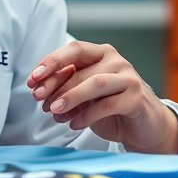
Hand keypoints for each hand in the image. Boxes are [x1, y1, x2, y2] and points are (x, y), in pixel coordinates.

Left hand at [26, 40, 177, 154]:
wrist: (144, 126)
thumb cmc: (111, 106)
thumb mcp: (86, 94)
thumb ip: (67, 86)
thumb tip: (38, 89)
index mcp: (101, 53)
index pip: (73, 50)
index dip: (51, 62)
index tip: (33, 79)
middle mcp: (116, 61)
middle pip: (81, 68)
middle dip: (55, 84)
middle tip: (39, 99)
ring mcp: (128, 78)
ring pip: (95, 83)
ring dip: (70, 97)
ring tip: (53, 111)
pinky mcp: (136, 98)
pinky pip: (107, 105)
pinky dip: (86, 115)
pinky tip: (73, 124)